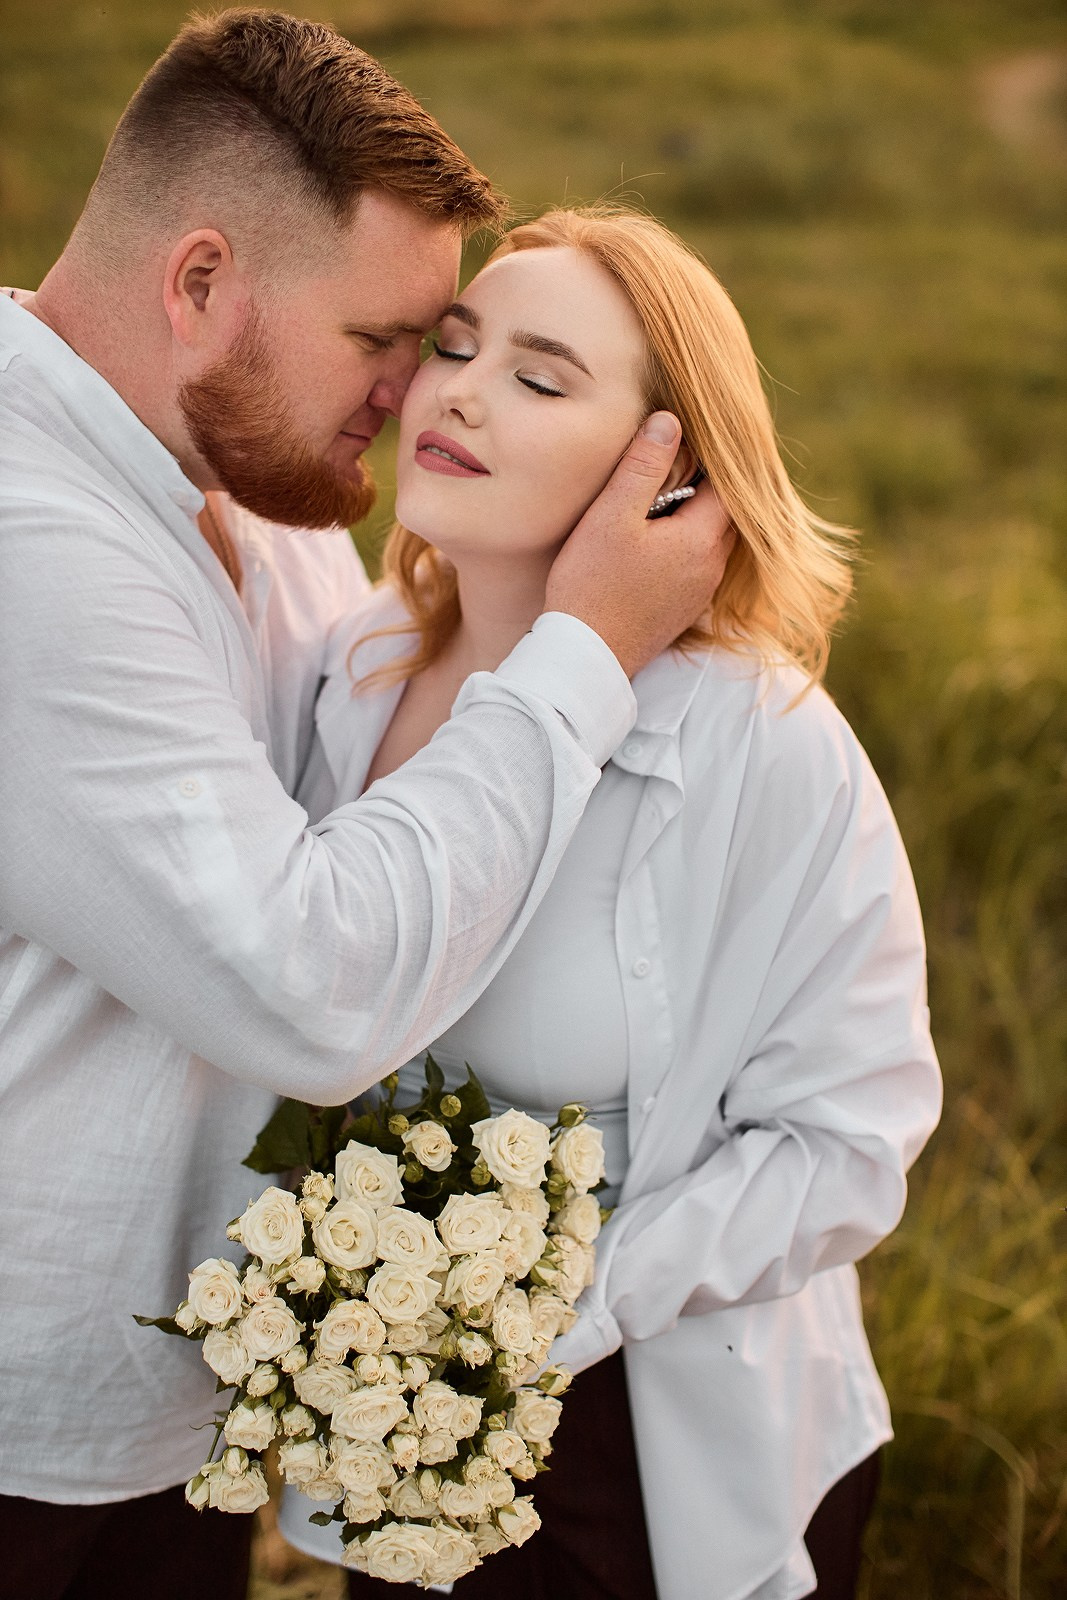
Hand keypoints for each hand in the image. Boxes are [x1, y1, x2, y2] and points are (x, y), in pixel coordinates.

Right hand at [544, 412, 734, 677]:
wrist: (585, 656)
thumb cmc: (592, 584)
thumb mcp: (612, 515)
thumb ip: (643, 466)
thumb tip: (670, 422)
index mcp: (700, 538)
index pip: (726, 484)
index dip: (709, 458)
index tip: (688, 441)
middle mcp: (711, 567)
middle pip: (725, 513)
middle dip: (707, 487)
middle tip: (678, 465)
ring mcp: (699, 594)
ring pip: (711, 541)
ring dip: (695, 519)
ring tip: (663, 501)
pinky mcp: (682, 612)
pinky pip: (696, 567)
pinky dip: (685, 547)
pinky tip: (654, 544)